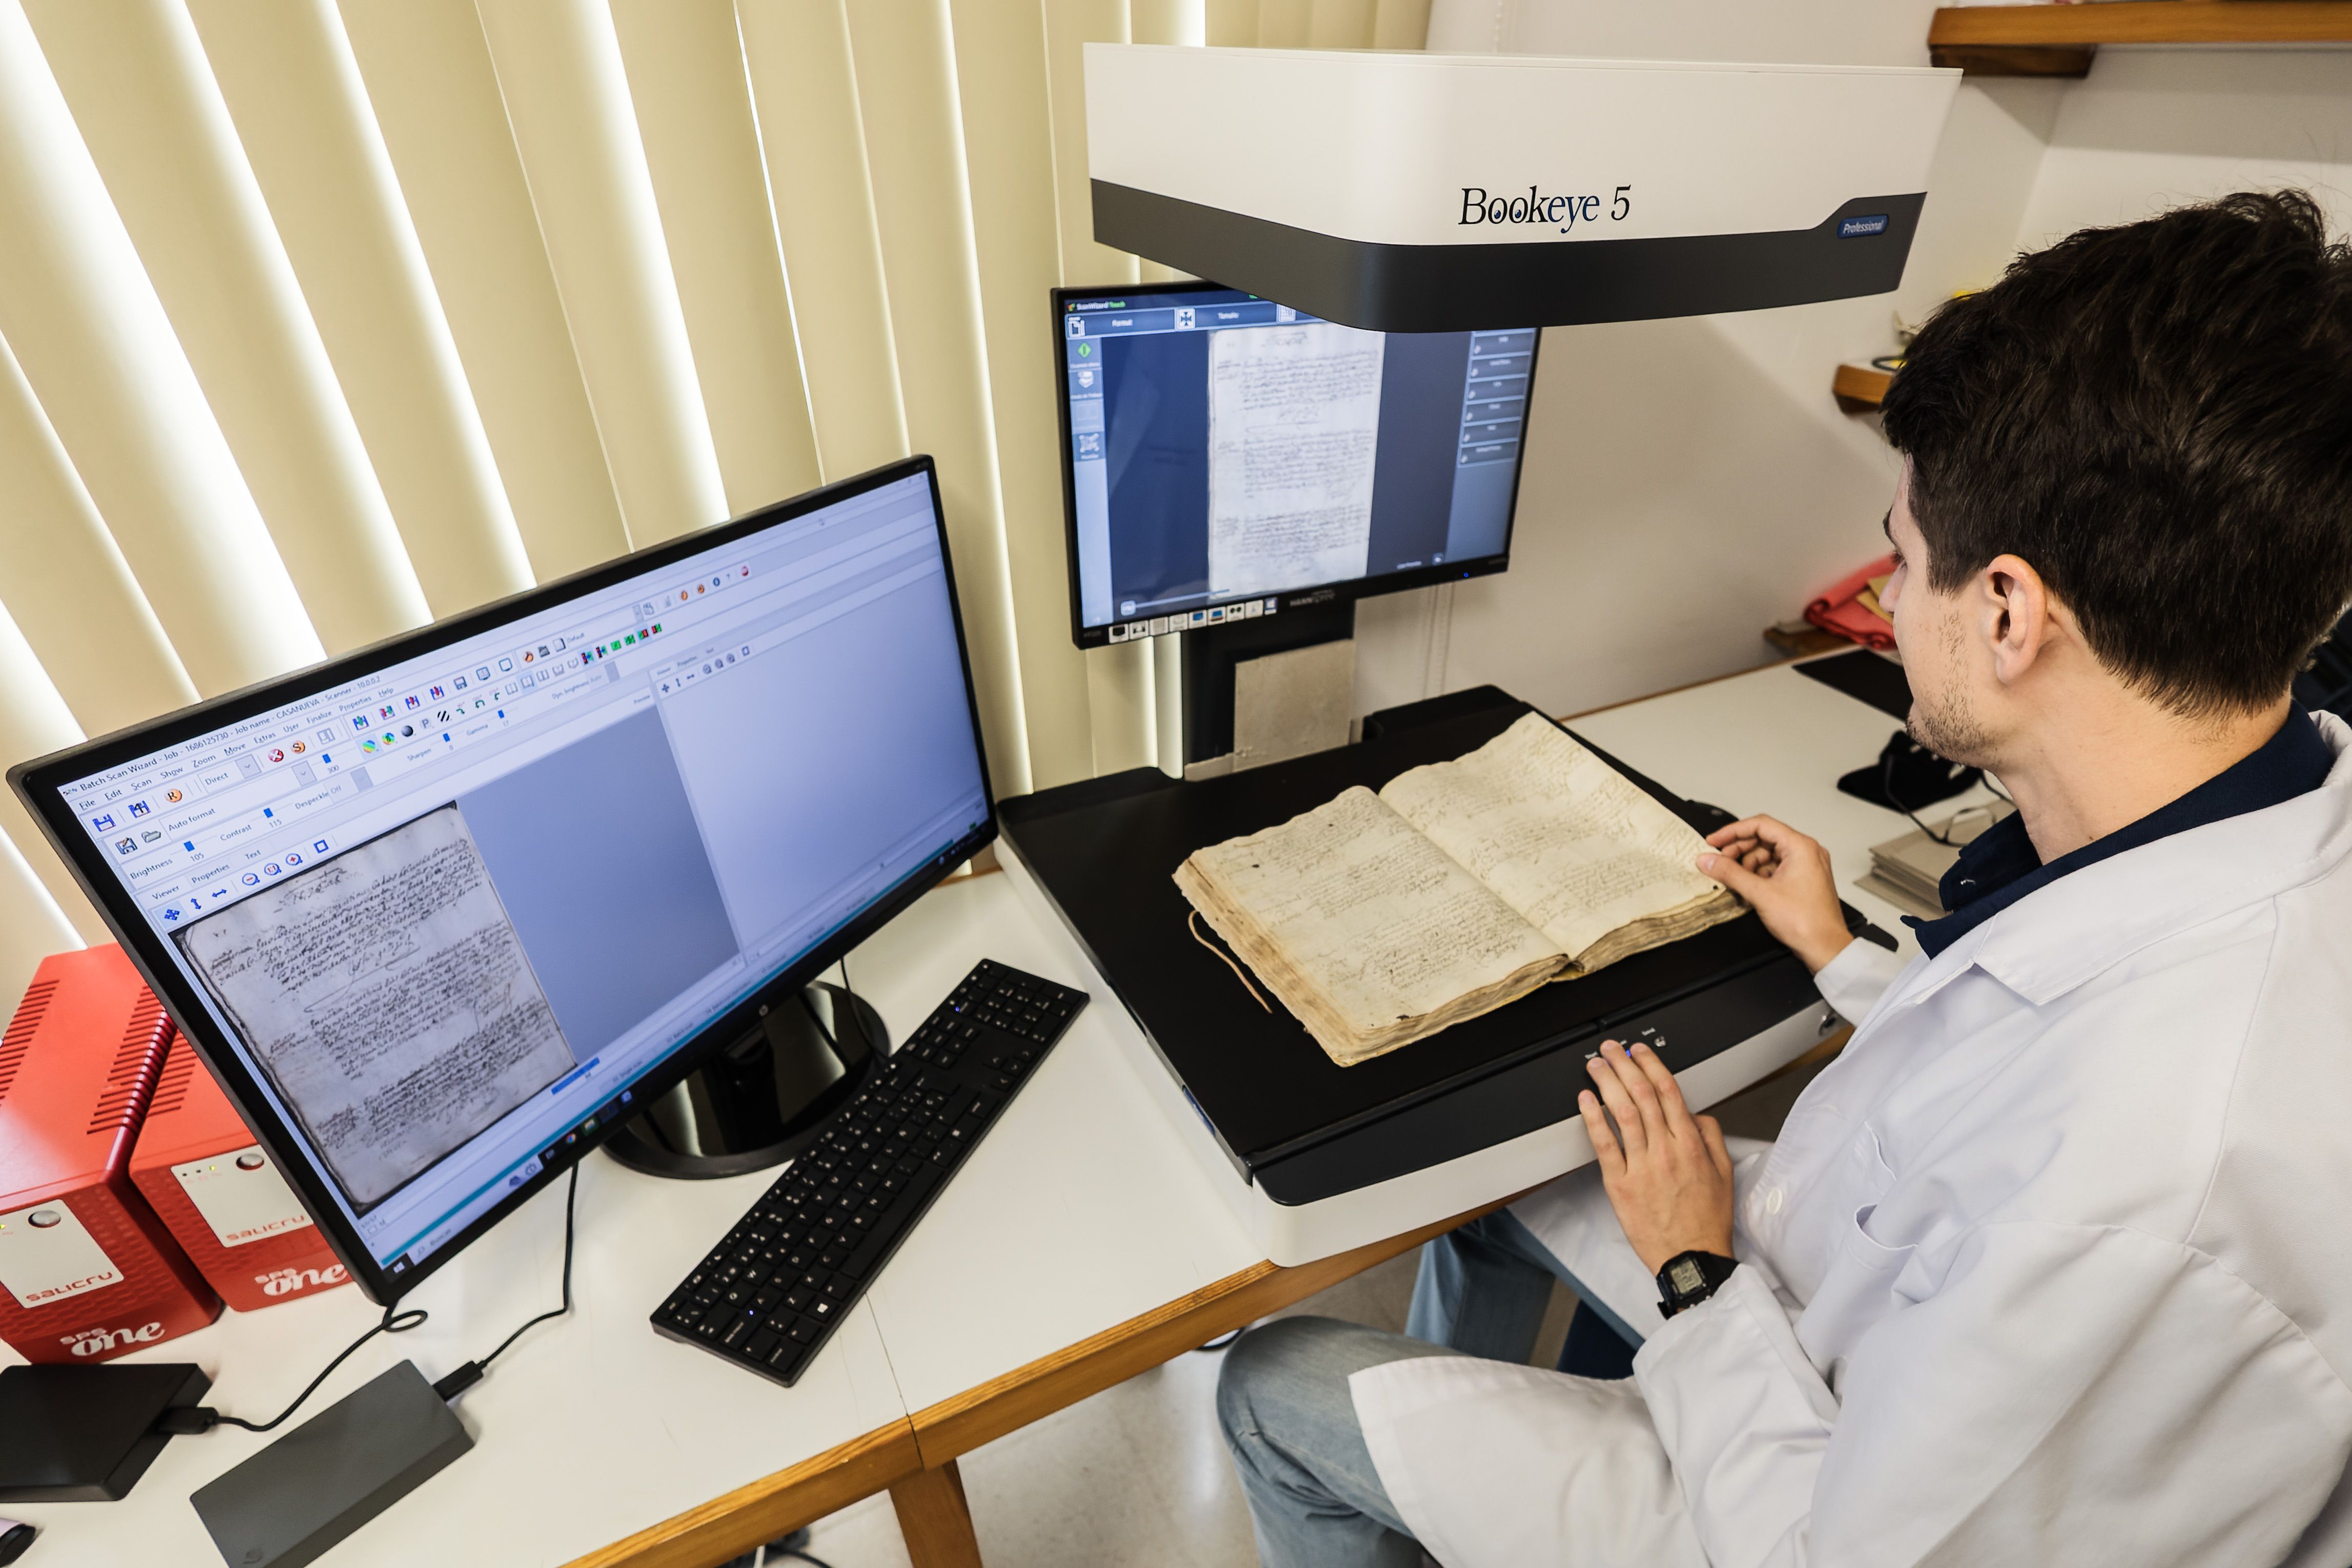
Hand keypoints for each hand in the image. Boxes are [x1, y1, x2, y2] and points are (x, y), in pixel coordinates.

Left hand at [1579, 1040, 1734, 1274]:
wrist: (1691, 1258)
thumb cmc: (1706, 1221)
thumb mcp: (1724, 1174)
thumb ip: (1710, 1137)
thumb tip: (1695, 1112)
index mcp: (1691, 1145)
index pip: (1668, 1091)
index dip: (1651, 1064)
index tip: (1638, 1051)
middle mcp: (1666, 1151)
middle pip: (1642, 1095)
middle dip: (1624, 1065)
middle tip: (1610, 1049)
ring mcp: (1642, 1167)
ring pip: (1622, 1113)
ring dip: (1607, 1083)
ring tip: (1595, 1065)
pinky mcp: (1620, 1185)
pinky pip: (1605, 1145)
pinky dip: (1594, 1118)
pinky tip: (1586, 1100)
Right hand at [1698, 815, 1851, 972]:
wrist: (1825, 948)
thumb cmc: (1805, 922)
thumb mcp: (1760, 894)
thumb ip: (1730, 873)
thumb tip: (1707, 860)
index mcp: (1801, 846)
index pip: (1760, 825)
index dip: (1733, 831)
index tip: (1713, 841)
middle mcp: (1807, 851)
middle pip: (1763, 838)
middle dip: (1739, 849)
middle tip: (1718, 862)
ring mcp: (1806, 865)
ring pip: (1768, 854)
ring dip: (1748, 863)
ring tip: (1734, 879)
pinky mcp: (1803, 879)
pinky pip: (1776, 867)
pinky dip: (1759, 874)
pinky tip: (1748, 886)